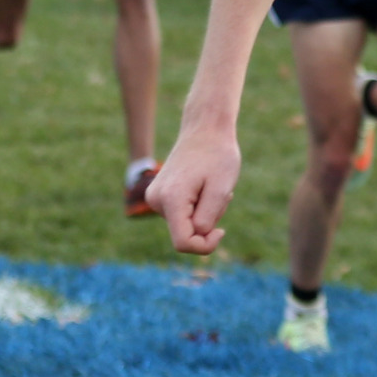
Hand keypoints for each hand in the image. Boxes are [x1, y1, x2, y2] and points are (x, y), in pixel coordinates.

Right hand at [147, 127, 241, 254]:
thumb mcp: (221, 190)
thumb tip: (196, 236)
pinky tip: (203, 188)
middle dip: (206, 225)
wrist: (204, 131)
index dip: (205, 246)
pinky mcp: (158, 196)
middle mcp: (156, 200)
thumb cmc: (217, 156)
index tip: (222, 231)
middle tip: (220, 197)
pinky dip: (196, 209)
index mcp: (171, 199)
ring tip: (211, 189)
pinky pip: (180, 216)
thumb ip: (207, 219)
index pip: (183, 243)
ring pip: (183, 226)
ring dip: (203, 215)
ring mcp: (154, 198)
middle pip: (184, 235)